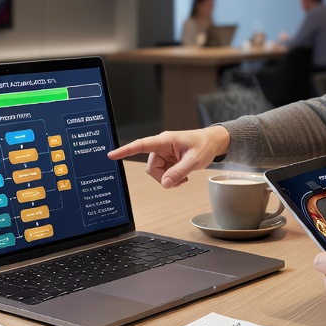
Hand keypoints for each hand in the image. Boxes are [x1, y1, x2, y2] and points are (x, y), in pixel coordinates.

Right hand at [107, 126, 229, 187]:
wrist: (213, 142)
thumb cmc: (205, 145)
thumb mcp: (194, 161)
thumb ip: (179, 172)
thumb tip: (165, 184)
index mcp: (165, 141)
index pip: (141, 145)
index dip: (125, 150)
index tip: (111, 155)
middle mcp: (161, 146)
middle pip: (151, 168)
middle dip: (163, 178)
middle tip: (180, 180)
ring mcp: (164, 154)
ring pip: (157, 173)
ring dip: (169, 179)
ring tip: (184, 178)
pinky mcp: (168, 160)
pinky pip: (163, 174)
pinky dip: (172, 179)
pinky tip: (183, 177)